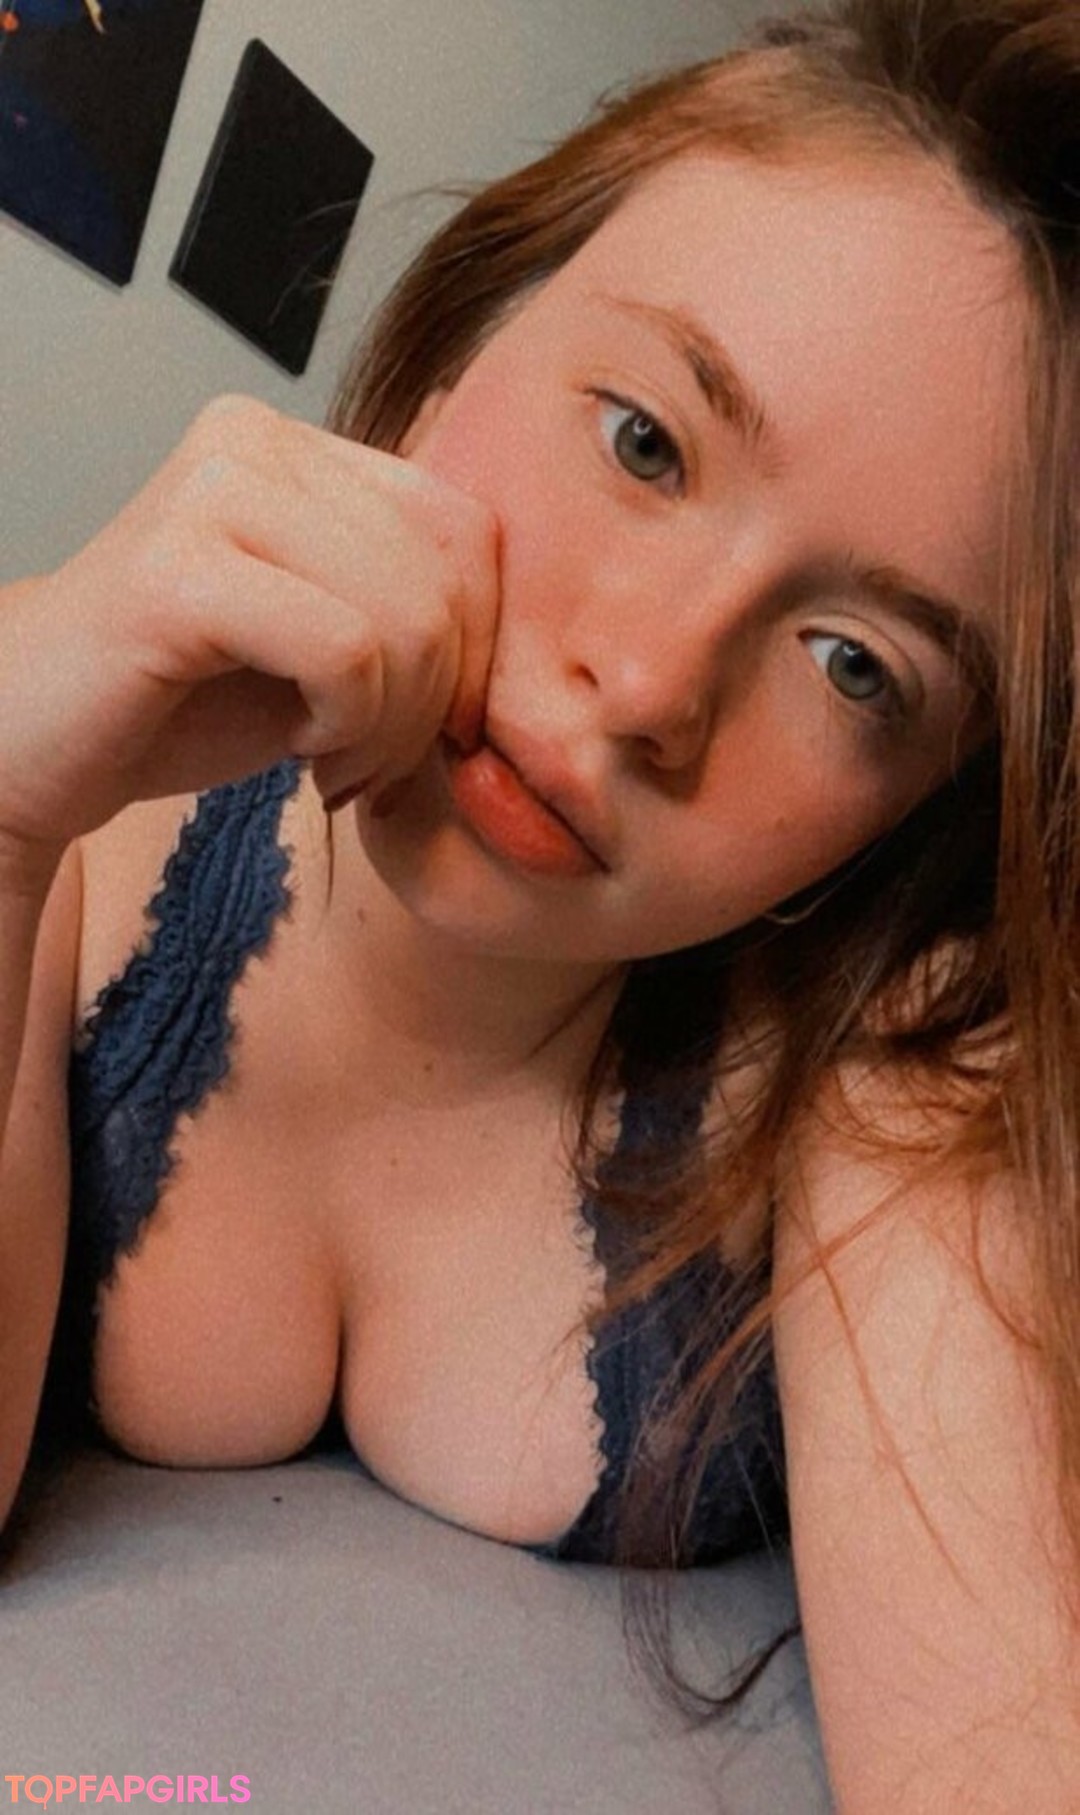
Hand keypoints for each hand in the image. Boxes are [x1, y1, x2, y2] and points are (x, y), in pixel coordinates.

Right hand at [0, 395, 499, 850]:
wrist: (27, 745)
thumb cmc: (178, 703)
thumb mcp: (327, 645)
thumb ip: (415, 609)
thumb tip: (540, 634)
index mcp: (298, 447)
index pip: (470, 528)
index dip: (479, 646)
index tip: (426, 724)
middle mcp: (255, 443)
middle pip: (450, 576)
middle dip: (437, 702)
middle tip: (370, 763)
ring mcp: (213, 494)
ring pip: (407, 618)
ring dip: (391, 728)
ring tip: (331, 761)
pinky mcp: (179, 569)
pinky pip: (347, 651)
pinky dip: (347, 726)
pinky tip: (296, 749)